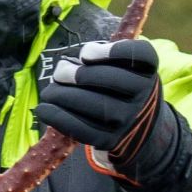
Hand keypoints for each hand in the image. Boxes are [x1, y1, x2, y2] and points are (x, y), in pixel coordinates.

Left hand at [34, 39, 169, 163]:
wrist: (138, 129)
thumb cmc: (120, 89)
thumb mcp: (124, 68)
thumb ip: (102, 57)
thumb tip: (70, 63)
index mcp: (148, 71)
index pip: (140, 54)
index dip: (111, 51)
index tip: (86, 54)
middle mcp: (144, 95)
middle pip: (111, 79)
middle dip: (79, 74)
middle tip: (60, 72)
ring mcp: (128, 120)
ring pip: (95, 105)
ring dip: (64, 95)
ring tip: (50, 91)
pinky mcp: (110, 140)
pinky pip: (82, 129)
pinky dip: (58, 117)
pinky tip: (44, 109)